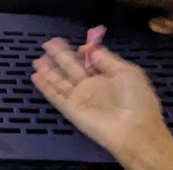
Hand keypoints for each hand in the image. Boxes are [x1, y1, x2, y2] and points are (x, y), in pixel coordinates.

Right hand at [31, 37, 172, 168]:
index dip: (81, 52)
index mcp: (108, 77)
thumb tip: (90, 48)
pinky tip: (35, 76)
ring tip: (37, 59)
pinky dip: (45, 87)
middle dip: (60, 56)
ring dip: (49, 70)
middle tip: (48, 43)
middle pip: (71, 68)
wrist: (134, 129)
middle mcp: (92, 87)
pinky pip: (55, 96)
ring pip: (60, 81)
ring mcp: (80, 98)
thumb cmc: (136, 99)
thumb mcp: (128, 71)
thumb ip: (107, 59)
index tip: (75, 43)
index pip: (90, 62)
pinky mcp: (71, 110)